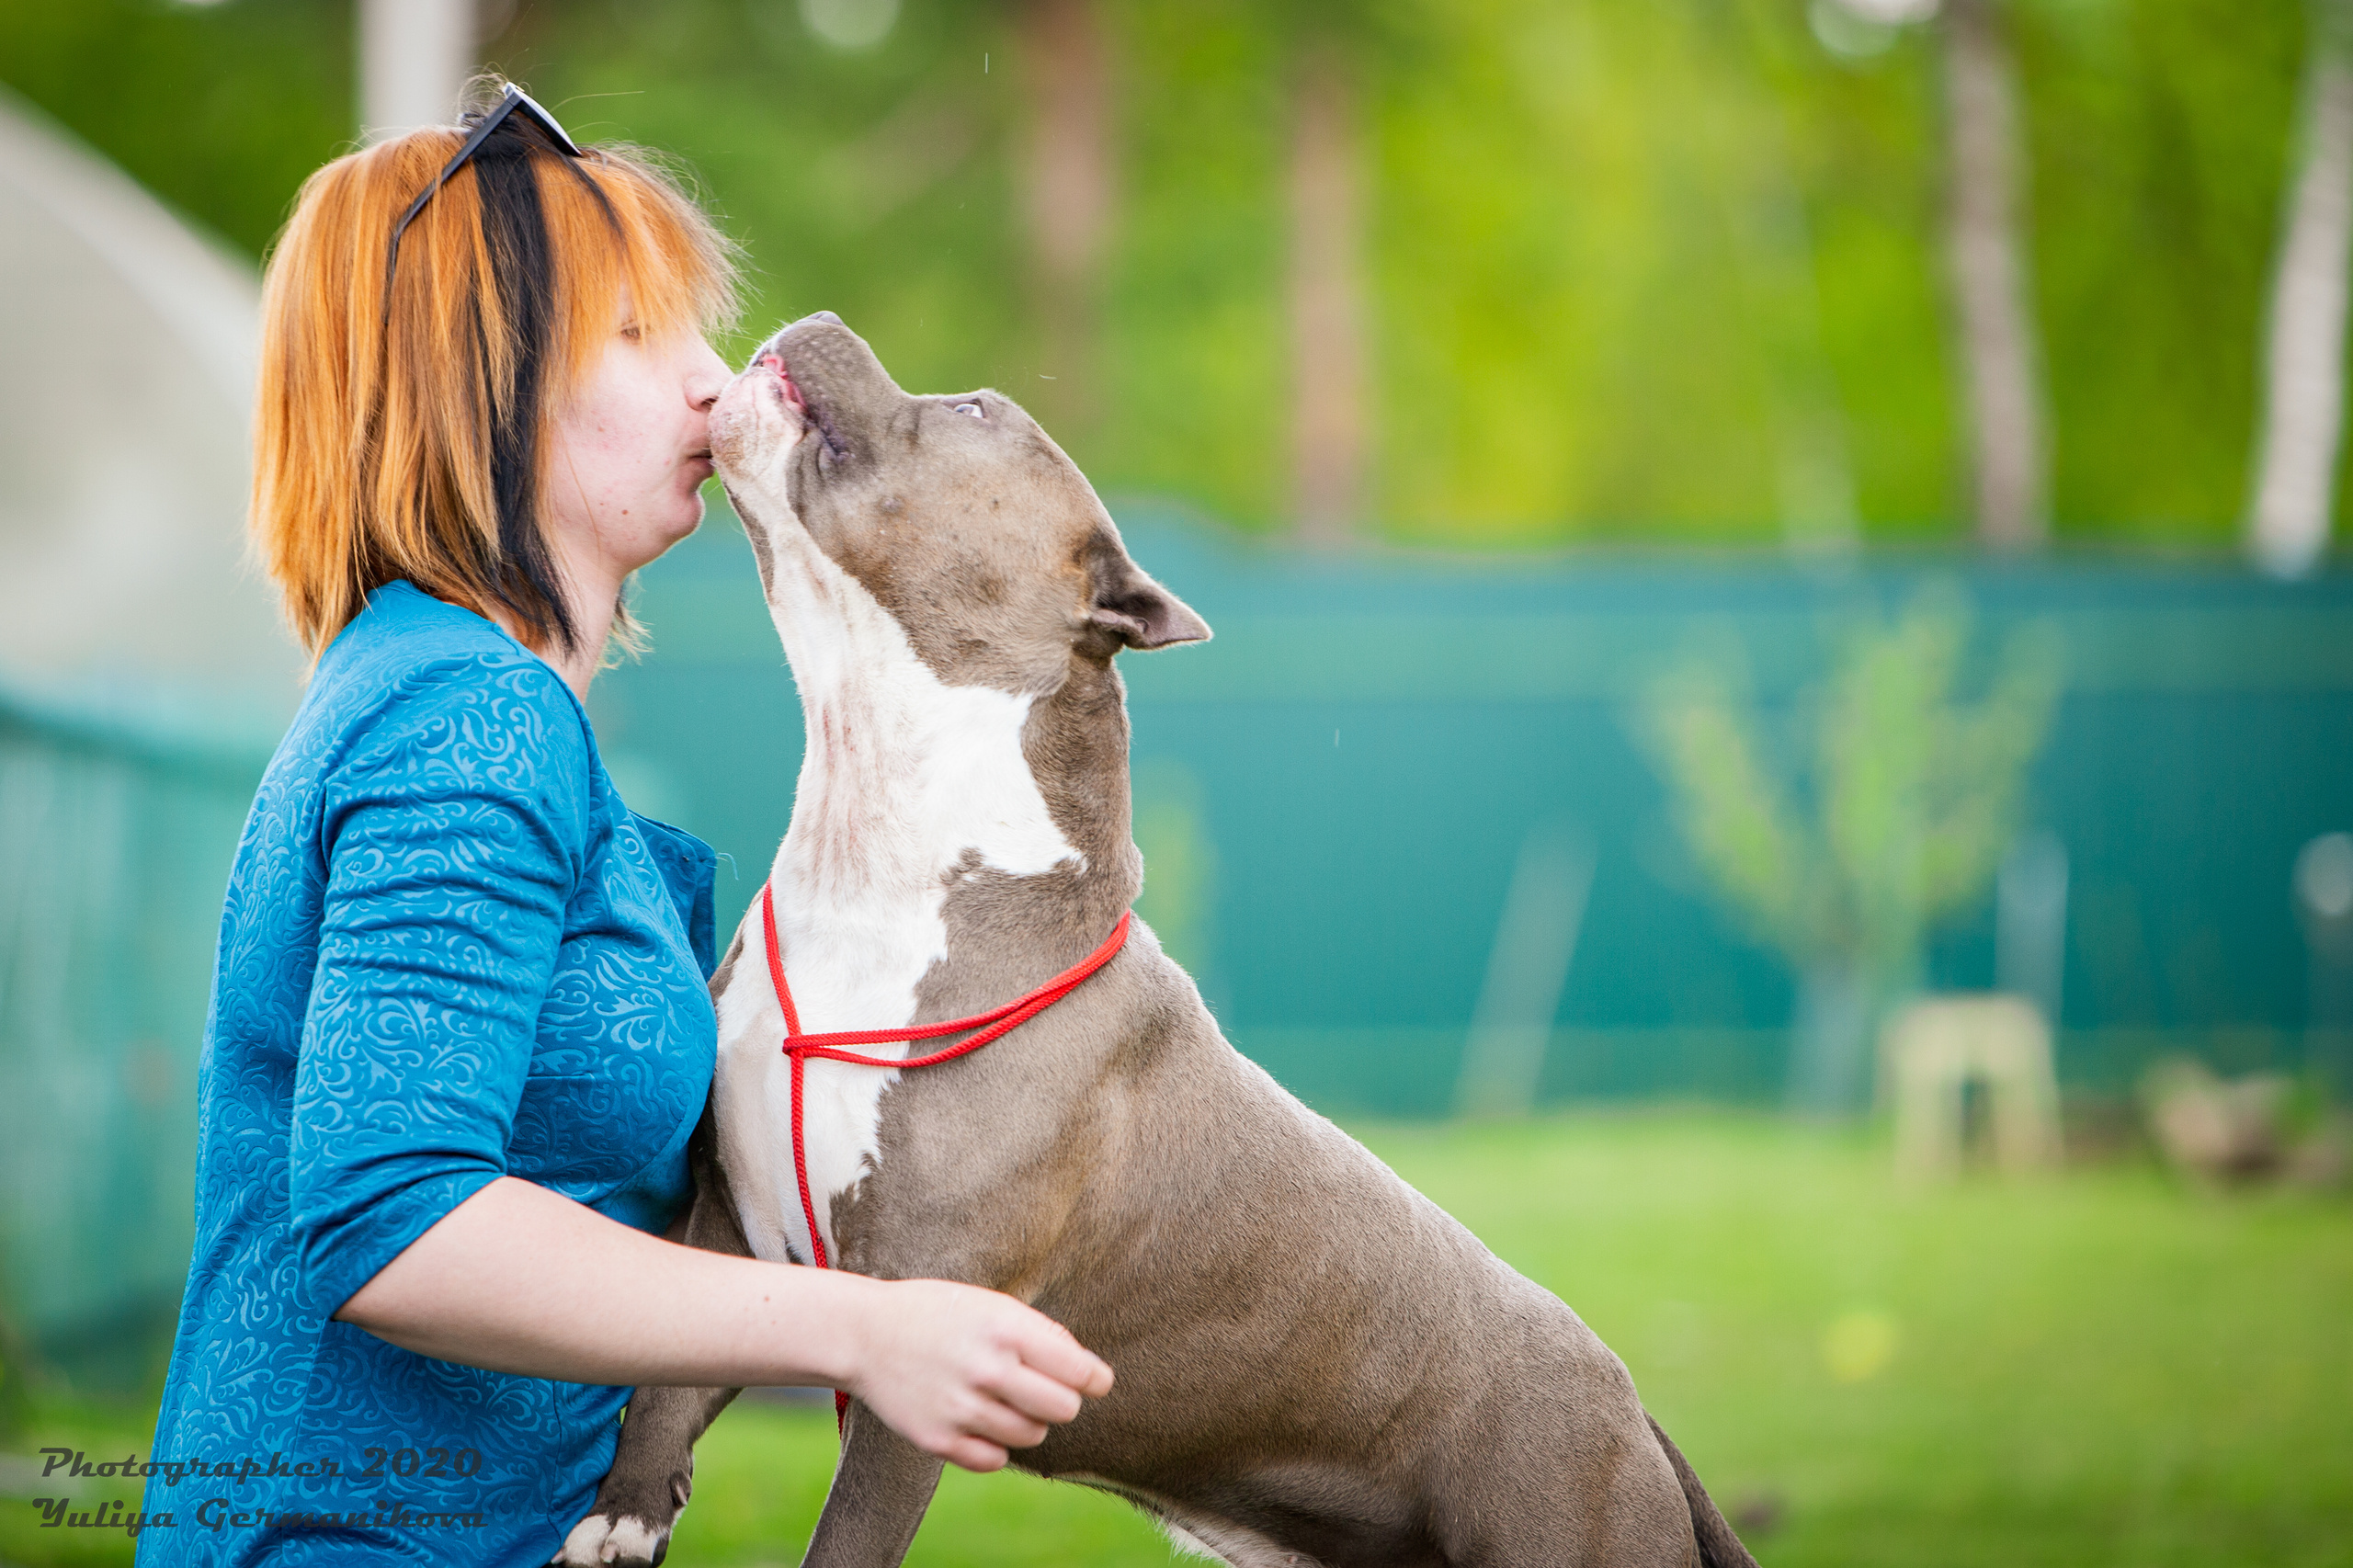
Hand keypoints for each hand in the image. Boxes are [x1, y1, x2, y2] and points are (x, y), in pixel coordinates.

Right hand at [844, 1279, 1114, 1471]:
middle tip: (1043, 1388)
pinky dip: (997, 1445)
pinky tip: (982, 1419)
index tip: (1096, 1381)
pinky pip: (995, 1459)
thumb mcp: (992, 1304)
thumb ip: (1041, 1334)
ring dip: (1029, 1421)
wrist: (865, 1333)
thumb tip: (1091, 1373)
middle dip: (1062, 1400)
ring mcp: (960, 1408)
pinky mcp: (937, 1439)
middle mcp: (986, 1370)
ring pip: (1031, 1435)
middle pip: (1064, 1409)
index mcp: (1004, 1329)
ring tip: (1005, 1398)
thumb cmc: (939, 1313)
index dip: (1095, 1379)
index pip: (1077, 1370)